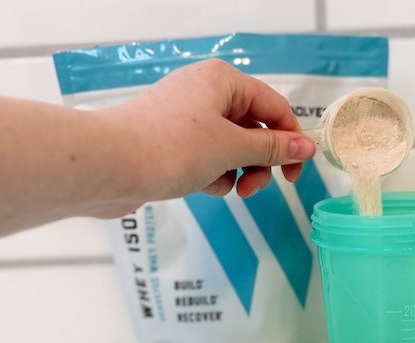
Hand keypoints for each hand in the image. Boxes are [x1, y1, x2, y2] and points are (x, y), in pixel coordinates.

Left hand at [100, 58, 316, 206]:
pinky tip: (201, 187)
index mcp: (223, 81)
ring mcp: (185, 117)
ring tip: (226, 188)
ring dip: (236, 171)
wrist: (108, 166)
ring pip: (230, 147)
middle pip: (252, 128)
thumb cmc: (168, 147)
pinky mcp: (170, 141)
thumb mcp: (232, 148)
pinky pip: (207, 157)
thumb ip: (272, 148)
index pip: (273, 107)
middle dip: (259, 162)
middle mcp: (204, 92)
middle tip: (255, 188)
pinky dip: (212, 175)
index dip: (290, 140)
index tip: (295, 173)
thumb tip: (306, 146)